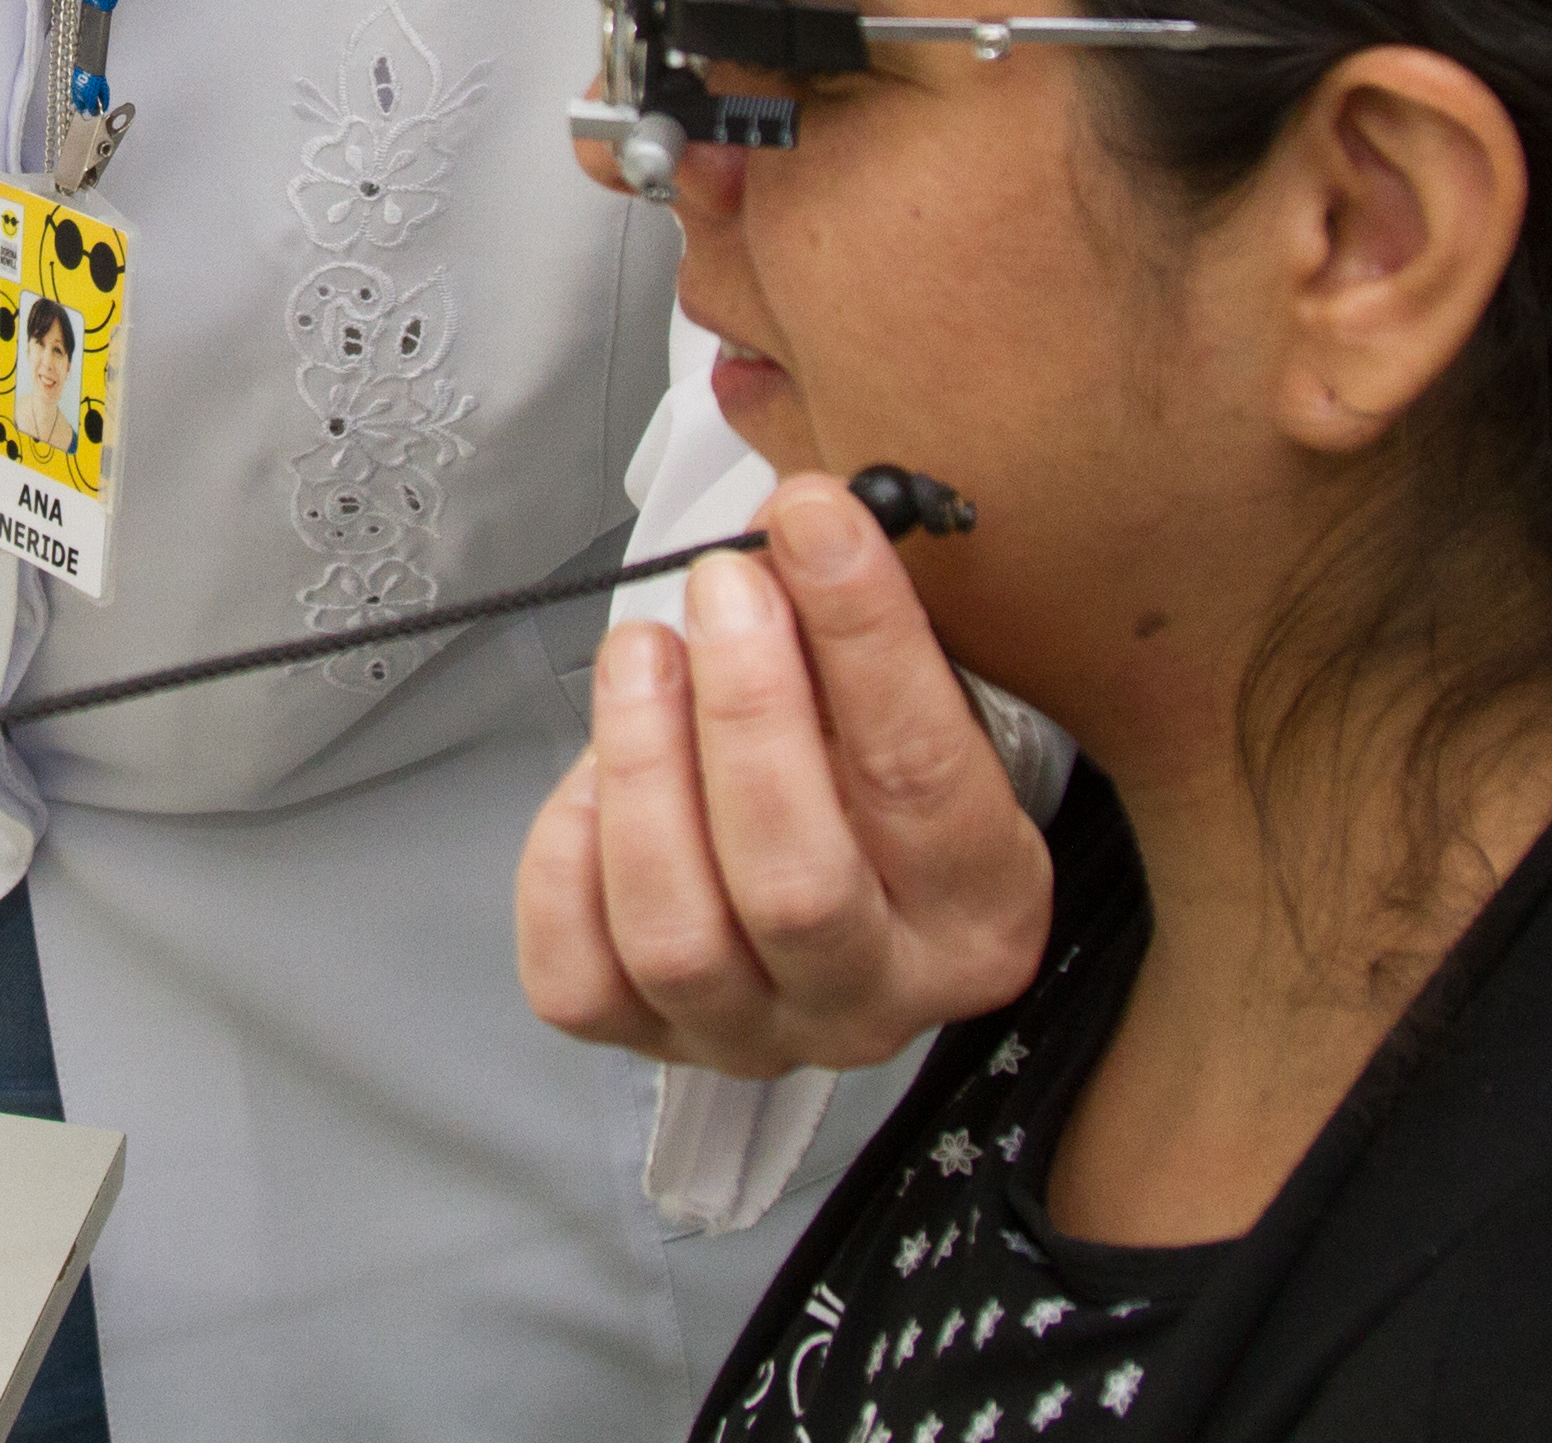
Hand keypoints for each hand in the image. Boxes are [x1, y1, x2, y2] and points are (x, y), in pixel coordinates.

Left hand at [515, 469, 1054, 1077]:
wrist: (819, 855)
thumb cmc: (866, 755)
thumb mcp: (907, 681)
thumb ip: (858, 610)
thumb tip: (797, 513)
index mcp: (982, 907)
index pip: (924, 776)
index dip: (863, 635)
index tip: (812, 520)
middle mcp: (877, 998)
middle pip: (796, 884)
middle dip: (746, 712)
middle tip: (722, 585)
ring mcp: (754, 1033)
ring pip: (677, 934)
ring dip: (646, 767)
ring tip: (642, 651)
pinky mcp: (643, 1037)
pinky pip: (577, 973)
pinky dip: (569, 856)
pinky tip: (595, 772)